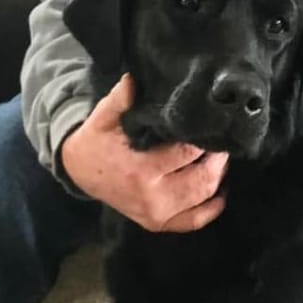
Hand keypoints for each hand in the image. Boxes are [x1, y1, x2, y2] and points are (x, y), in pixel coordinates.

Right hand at [59, 75, 228, 232]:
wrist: (80, 171)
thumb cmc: (98, 140)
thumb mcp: (104, 116)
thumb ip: (120, 98)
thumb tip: (133, 79)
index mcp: (140, 168)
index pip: (187, 153)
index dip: (202, 137)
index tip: (211, 123)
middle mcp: (151, 196)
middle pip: (203, 179)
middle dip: (218, 157)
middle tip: (222, 138)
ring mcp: (156, 214)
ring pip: (203, 198)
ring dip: (219, 177)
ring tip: (221, 156)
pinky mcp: (157, 223)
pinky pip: (193, 221)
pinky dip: (212, 208)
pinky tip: (221, 190)